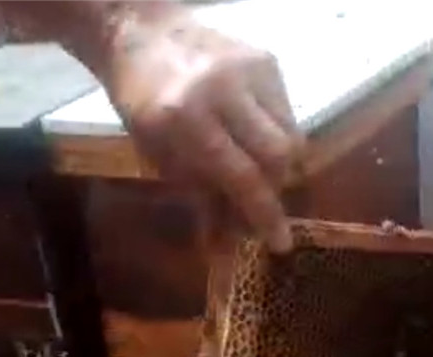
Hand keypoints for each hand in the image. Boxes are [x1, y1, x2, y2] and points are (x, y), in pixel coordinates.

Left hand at [106, 4, 300, 251]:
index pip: (242, 176)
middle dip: (276, 187)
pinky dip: (276, 133)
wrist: (142, 35)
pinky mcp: (265, 58)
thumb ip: (200, 197)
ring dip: (279, 162)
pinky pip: (286, 110)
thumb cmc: (144, 104)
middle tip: (264, 200)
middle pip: (278, 154)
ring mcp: (248, 69)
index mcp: (187, 119)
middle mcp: (223, 90)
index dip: (264, 214)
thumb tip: (228, 246)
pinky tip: (254, 134)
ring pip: (290, 132)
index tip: (279, 243)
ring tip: (257, 167)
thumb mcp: (161, 156)